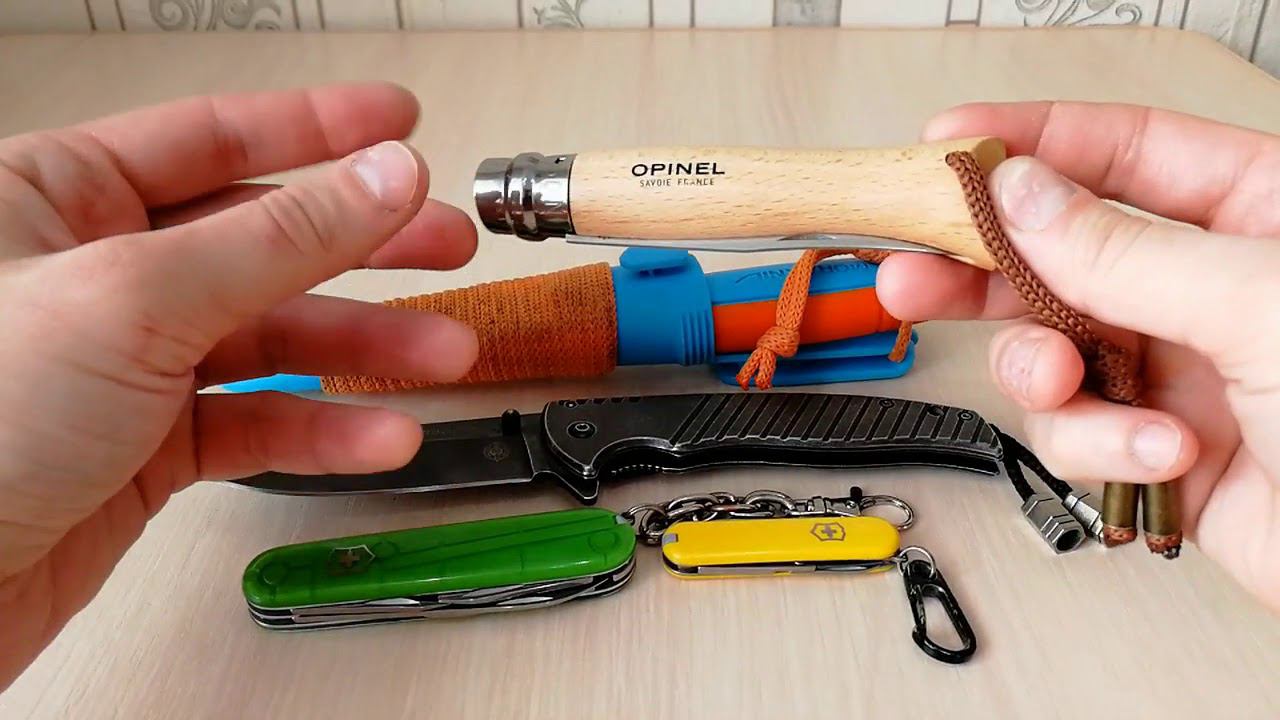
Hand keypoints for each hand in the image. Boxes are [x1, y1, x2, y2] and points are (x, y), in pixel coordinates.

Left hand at [0, 83, 479, 687]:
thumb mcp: (134, 297)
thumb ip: (276, 237)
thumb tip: (380, 179)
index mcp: (58, 197)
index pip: (212, 138)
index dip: (319, 128)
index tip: (396, 124)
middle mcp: (95, 273)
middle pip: (261, 237)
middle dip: (364, 243)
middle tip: (444, 240)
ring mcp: (125, 361)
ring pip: (271, 336)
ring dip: (364, 347)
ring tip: (442, 352)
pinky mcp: (147, 445)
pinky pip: (256, 420)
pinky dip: (322, 428)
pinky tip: (376, 433)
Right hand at [877, 102, 1279, 610]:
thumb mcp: (1259, 305)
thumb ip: (1127, 252)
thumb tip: (1028, 197)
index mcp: (1264, 214)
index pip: (1129, 149)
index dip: (1035, 141)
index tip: (954, 148)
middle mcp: (1213, 285)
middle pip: (1063, 250)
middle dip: (986, 266)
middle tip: (914, 269)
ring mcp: (1181, 367)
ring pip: (1051, 347)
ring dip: (1042, 370)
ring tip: (1062, 381)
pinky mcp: (1158, 446)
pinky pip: (1079, 427)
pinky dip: (1102, 443)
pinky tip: (1159, 453)